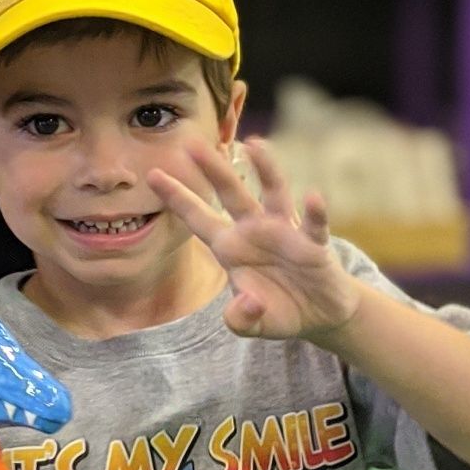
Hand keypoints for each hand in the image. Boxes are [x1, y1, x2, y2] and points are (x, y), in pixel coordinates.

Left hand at [148, 136, 362, 342]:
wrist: (318, 315)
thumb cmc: (276, 310)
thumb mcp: (253, 325)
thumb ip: (241, 319)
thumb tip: (248, 303)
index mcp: (230, 247)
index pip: (198, 218)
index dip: (177, 197)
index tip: (152, 175)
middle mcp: (254, 231)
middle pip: (231, 194)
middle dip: (212, 170)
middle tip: (192, 144)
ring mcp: (285, 233)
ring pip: (273, 194)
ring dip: (266, 170)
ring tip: (255, 145)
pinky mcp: (315, 245)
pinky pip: (314, 225)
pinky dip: (314, 212)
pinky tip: (313, 197)